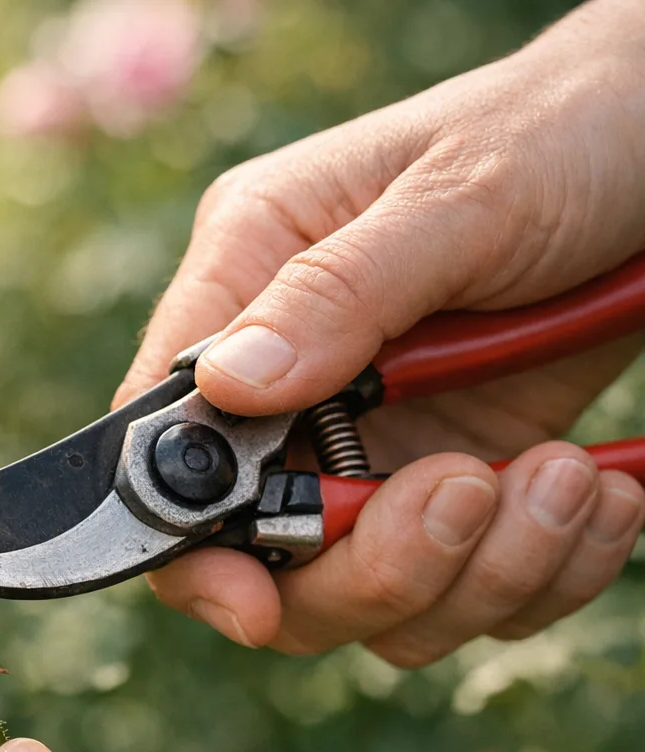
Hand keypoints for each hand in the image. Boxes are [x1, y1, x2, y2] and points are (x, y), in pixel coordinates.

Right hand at [115, 0, 644, 665]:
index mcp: (250, 289)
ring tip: (565, 476)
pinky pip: (475, 596)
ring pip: (382, 602)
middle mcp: (298, 389)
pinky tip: (597, 492)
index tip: (255, 605)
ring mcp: (380, 450)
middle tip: (466, 489)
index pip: (165, 449)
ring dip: (483, 572)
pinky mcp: (460, 486)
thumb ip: (334, 293)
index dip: (190, 549)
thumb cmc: (554, 135)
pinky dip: (545, 575)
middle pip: (272, 562)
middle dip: (375, 568)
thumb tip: (227, 389)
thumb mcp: (454, 195)